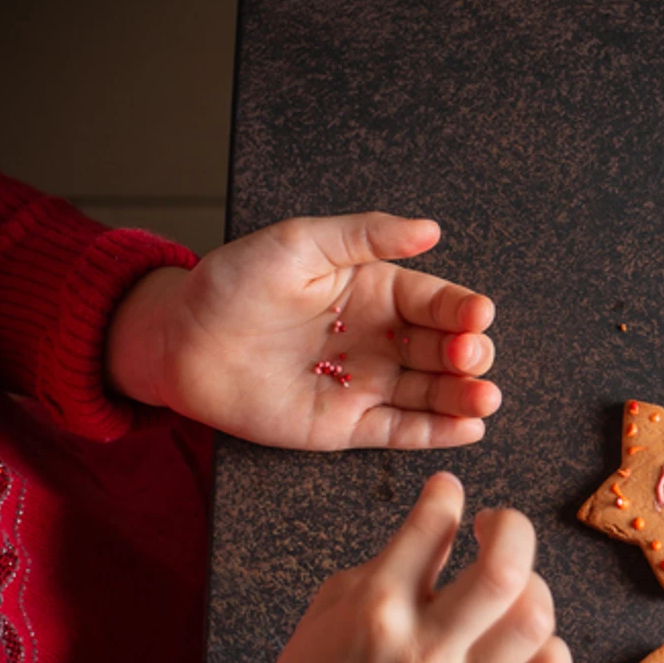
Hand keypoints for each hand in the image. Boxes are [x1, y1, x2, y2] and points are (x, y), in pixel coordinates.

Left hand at [107, 213, 499, 448]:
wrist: (179, 342)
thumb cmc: (233, 284)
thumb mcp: (299, 243)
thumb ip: (365, 234)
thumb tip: (428, 229)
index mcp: (377, 292)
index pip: (436, 301)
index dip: (462, 308)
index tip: (478, 313)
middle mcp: (382, 339)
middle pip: (446, 349)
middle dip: (469, 353)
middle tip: (468, 355)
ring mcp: (368, 384)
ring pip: (433, 393)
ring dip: (465, 396)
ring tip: (483, 397)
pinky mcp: (348, 425)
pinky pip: (402, 431)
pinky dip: (437, 434)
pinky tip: (467, 428)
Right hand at [241, 472, 570, 662]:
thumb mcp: (331, 608)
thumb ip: (391, 563)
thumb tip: (448, 520)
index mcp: (375, 610)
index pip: (432, 525)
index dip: (447, 494)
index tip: (449, 494)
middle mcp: (424, 649)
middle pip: (504, 570)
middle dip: (512, 526)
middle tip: (496, 526)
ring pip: (535, 621)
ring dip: (534, 588)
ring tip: (512, 589)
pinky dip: (553, 654)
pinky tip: (529, 644)